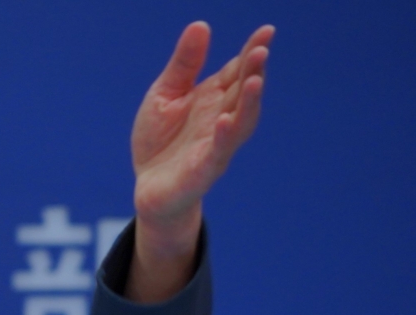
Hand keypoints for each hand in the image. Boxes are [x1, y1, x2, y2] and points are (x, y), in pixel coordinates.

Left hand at [124, 22, 272, 300]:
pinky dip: (224, 138)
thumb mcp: (165, 95)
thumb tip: (201, 25)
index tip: (267, 31)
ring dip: (250, 103)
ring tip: (255, 80)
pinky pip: (218, 153)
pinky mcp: (203, 171)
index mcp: (214, 98)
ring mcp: (216, 145)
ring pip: (241, 123)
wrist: (149, 189)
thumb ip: (184, 65)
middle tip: (262, 49)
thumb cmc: (160, 141)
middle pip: (243, 93)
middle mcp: (221, 119)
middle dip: (254, 72)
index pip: (238, 71)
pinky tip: (226, 121)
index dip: (252, 52)